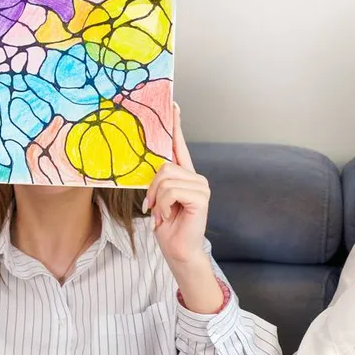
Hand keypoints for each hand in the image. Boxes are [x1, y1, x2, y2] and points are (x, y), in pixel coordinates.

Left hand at [145, 103, 210, 266]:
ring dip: (157, 199)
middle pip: (164, 167)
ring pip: (165, 179)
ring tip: (162, 214)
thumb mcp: (158, 199)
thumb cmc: (168, 227)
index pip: (179, 145)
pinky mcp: (201, 197)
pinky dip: (164, 205)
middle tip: (153, 206)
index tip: (173, 104)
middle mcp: (196, 177)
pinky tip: (170, 216)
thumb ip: (158, 180)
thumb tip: (153, 166)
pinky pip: (171, 191)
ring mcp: (201, 186)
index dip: (176, 125)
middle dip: (152, 189)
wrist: (179, 250)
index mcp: (184, 175)